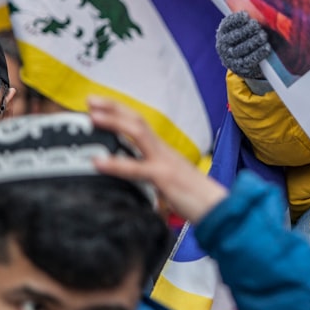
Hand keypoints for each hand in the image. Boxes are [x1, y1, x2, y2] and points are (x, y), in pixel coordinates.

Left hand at [87, 96, 226, 224]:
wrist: (219, 208)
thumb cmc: (196, 200)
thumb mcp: (169, 184)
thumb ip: (152, 178)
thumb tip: (132, 182)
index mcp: (164, 152)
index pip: (140, 124)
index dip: (120, 112)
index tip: (99, 105)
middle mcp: (164, 151)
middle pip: (138, 120)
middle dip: (114, 107)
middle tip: (90, 100)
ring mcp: (165, 162)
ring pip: (138, 133)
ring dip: (114, 122)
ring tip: (92, 117)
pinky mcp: (165, 178)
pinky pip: (137, 168)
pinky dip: (115, 163)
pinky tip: (97, 161)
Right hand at [216, 12, 271, 80]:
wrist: (241, 62)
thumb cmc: (244, 39)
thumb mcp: (241, 28)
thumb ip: (247, 19)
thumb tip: (260, 1)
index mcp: (223, 32)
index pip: (227, 24)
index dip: (236, 19)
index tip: (246, 15)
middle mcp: (223, 45)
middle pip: (234, 37)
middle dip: (247, 30)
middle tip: (257, 25)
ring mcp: (230, 57)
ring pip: (241, 49)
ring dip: (253, 42)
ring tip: (263, 36)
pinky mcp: (239, 67)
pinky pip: (249, 60)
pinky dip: (259, 53)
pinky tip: (266, 47)